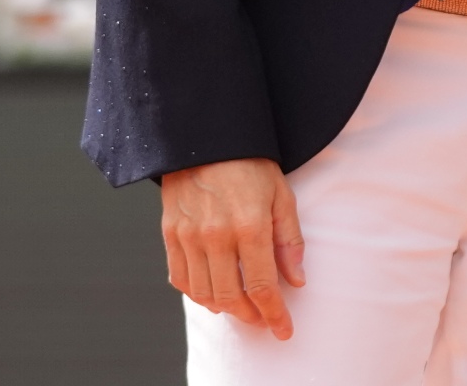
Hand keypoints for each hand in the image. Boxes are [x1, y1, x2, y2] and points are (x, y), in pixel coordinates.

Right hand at [159, 158, 303, 336]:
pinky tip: (213, 292)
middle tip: (264, 319)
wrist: (205, 137)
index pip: (262, 286)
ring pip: (204, 294)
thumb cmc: (250, 164)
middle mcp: (216, 236)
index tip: (284, 330)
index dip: (274, 314)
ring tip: (242, 307)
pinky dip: (198, 294)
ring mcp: (189, 236)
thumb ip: (289, 241)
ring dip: (224, 308)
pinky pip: (180, 279)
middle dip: (251, 316)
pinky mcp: (170, 234)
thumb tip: (296, 282)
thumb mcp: (281, 195)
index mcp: (249, 225)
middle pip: (231, 297)